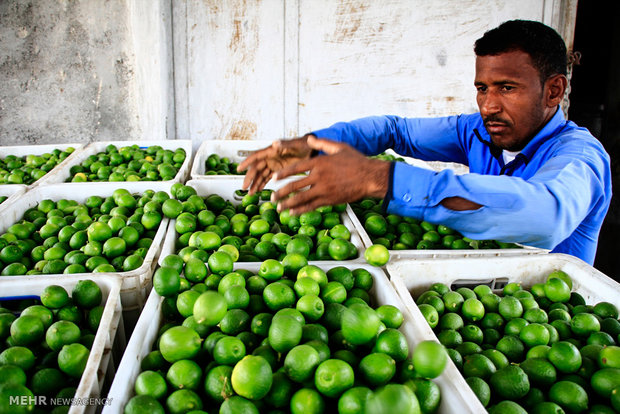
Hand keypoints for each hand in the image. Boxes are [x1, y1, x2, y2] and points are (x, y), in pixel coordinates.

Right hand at [237, 136, 313, 193]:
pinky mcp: (278, 170)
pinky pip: (267, 177)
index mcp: (272, 150)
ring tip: (251, 193)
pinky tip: (258, 191)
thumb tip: (275, 143)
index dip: (247, 162)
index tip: (239, 169)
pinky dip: (262, 184)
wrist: (312, 149)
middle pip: (256, 168)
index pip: (256, 156)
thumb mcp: (296, 144)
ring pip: (261, 174)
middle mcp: (270, 157)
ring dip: (255, 183)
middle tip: (244, 188)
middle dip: (250, 178)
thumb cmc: (304, 144)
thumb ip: (285, 144)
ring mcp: (273, 164)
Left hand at [271, 136, 390, 214]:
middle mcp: (319, 176)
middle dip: (281, 192)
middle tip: (272, 197)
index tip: (274, 178)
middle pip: (294, 185)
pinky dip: (300, 210)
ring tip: (278, 208)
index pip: (296, 168)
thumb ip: (322, 143)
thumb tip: (309, 139)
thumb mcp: (339, 147)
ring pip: (300, 198)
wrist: (370, 177)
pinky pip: (311, 206)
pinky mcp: (330, 200)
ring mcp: (324, 189)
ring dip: (287, 204)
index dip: (283, 174)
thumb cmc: (357, 161)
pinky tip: (292, 213)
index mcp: (319, 162)